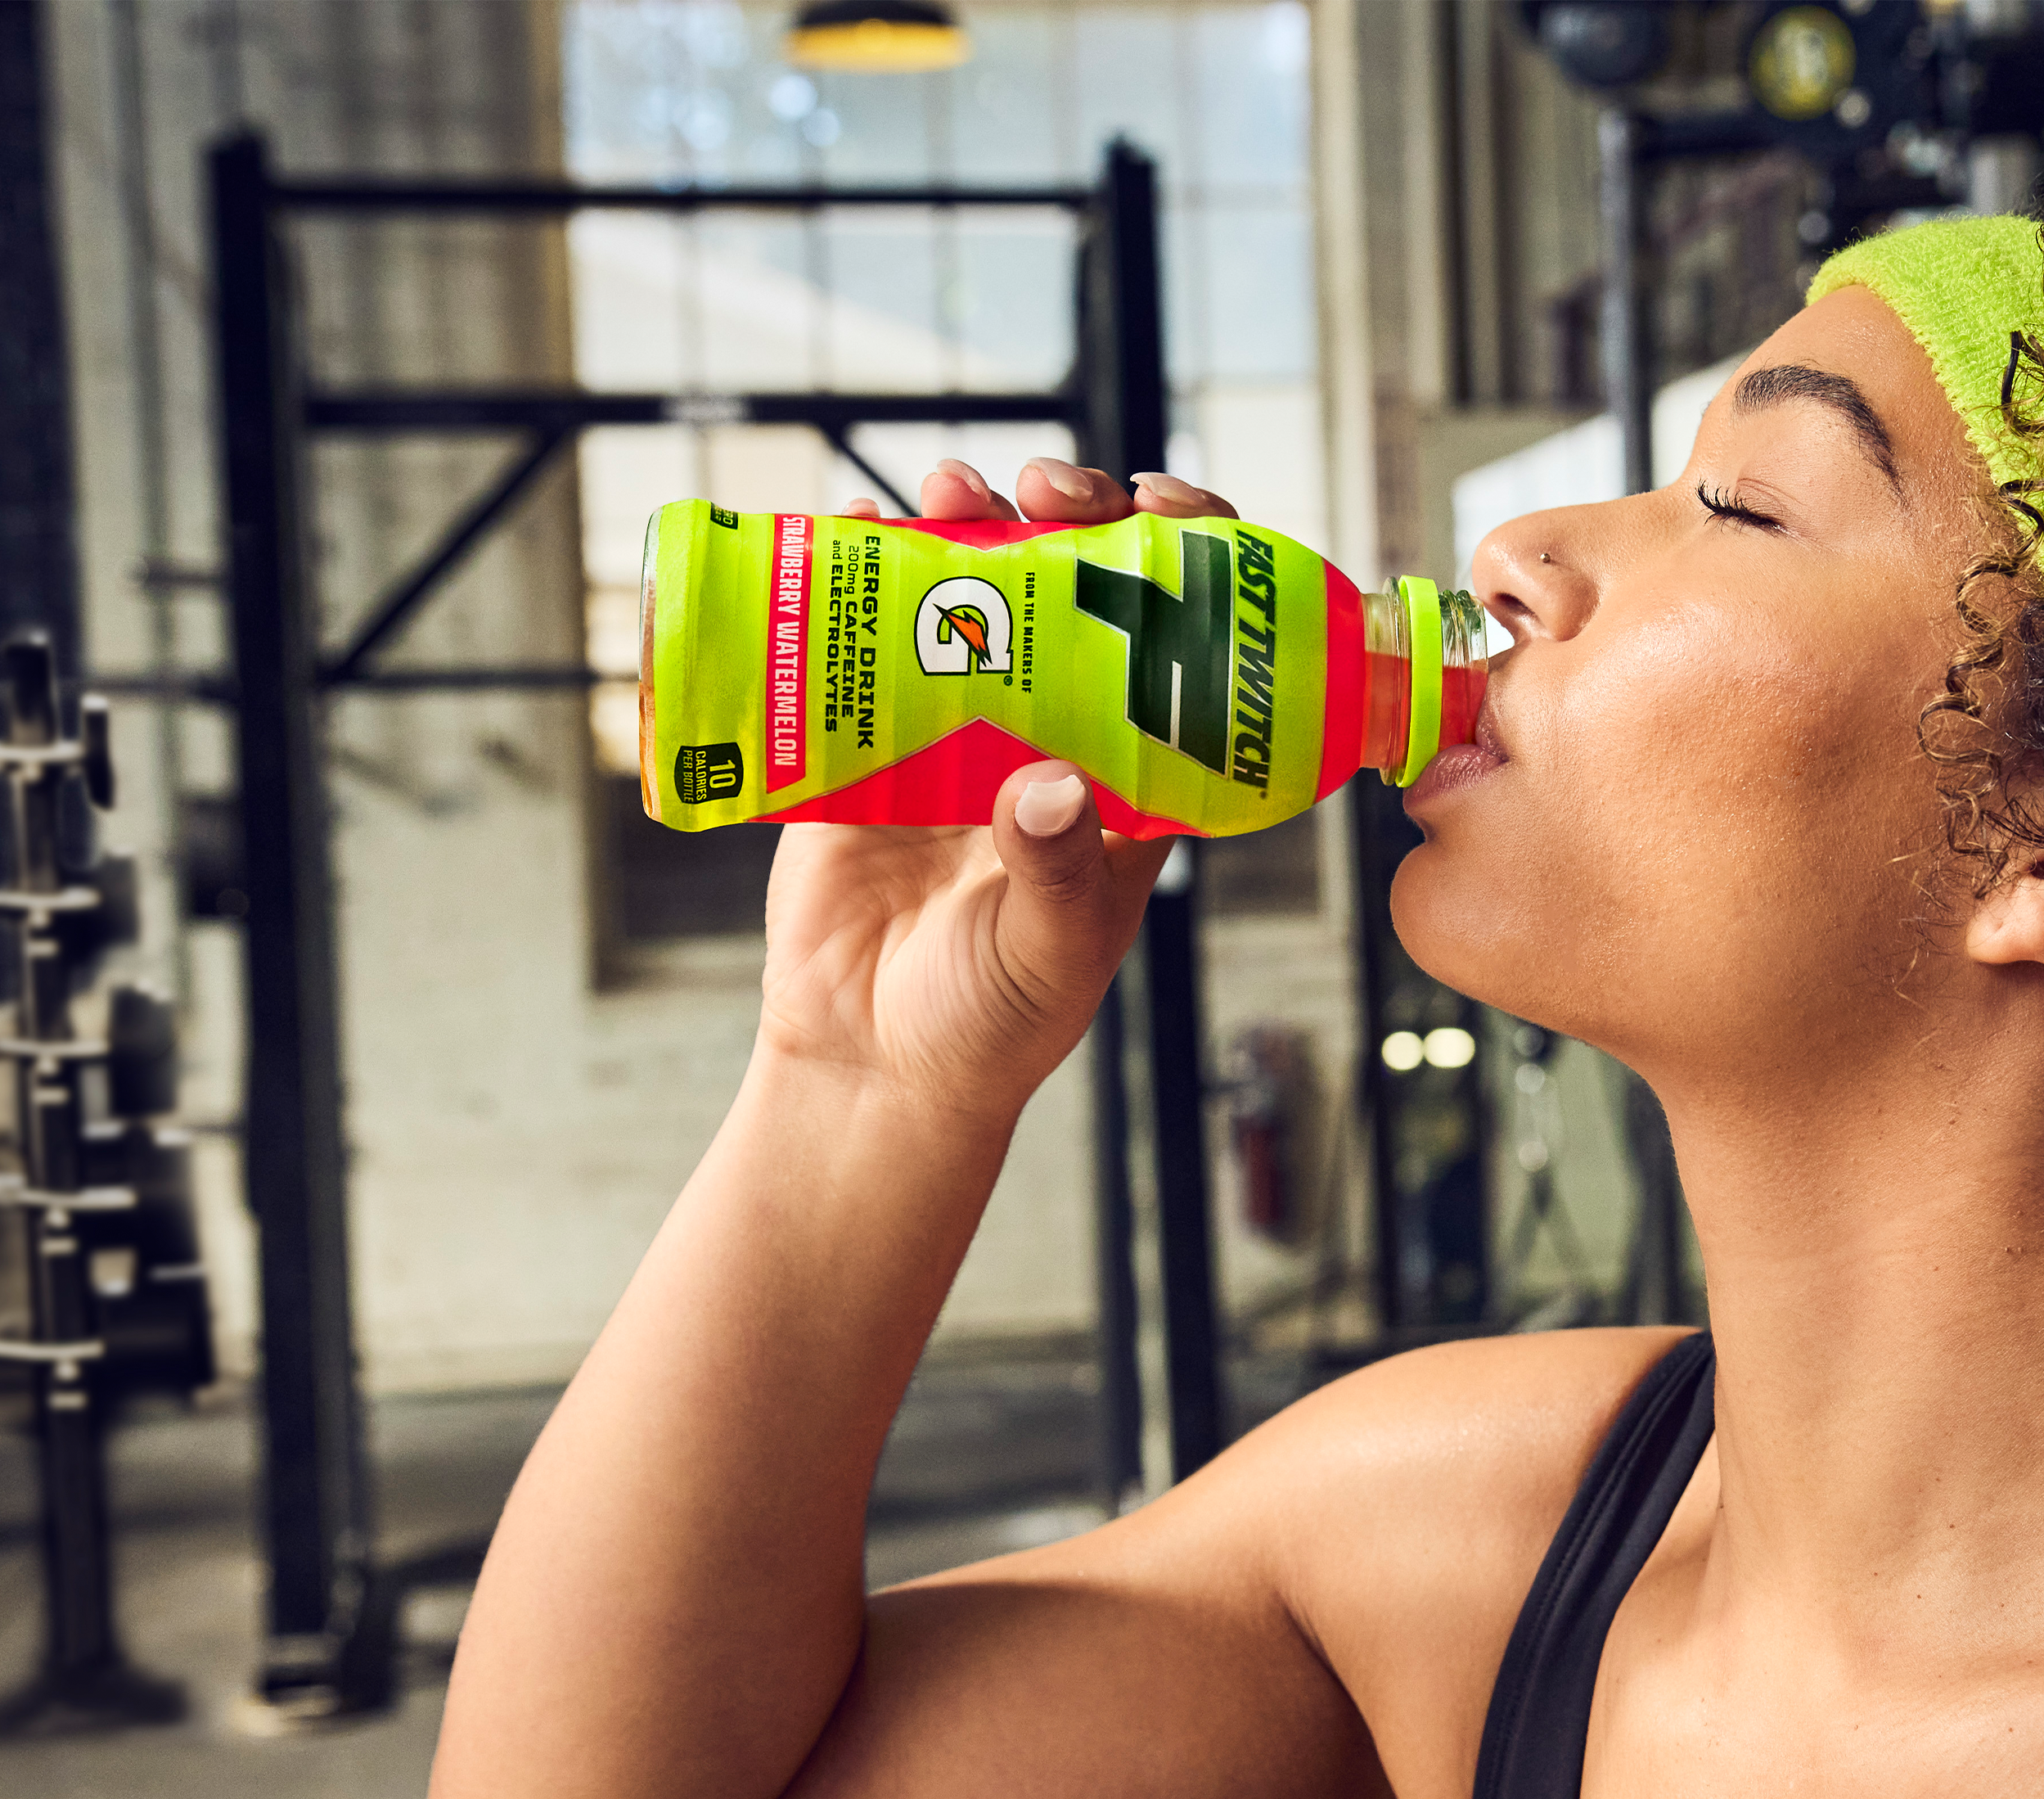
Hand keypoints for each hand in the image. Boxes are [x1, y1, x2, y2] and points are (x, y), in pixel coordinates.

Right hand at [754, 458, 1240, 1114]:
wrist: (871, 1063)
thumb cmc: (993, 1023)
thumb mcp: (1049, 951)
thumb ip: (1058, 873)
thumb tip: (1047, 784)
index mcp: (1133, 771)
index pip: (1185, 641)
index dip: (1191, 561)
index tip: (1169, 509)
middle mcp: (1055, 728)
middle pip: (1081, 586)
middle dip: (1073, 513)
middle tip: (1052, 491)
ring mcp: (960, 723)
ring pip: (977, 586)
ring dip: (972, 518)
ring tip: (957, 490)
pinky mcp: (869, 734)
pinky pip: (868, 628)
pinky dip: (858, 563)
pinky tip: (852, 519)